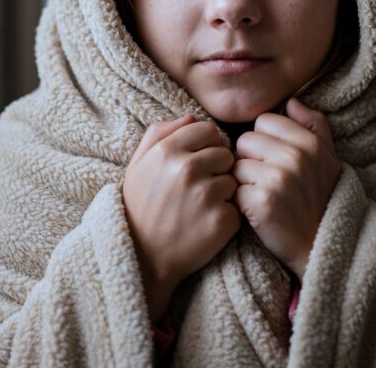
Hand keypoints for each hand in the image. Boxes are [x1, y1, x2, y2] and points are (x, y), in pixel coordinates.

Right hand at [122, 115, 239, 320]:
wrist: (142, 259)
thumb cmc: (140, 208)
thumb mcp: (137, 166)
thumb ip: (158, 133)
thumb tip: (190, 116)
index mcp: (166, 151)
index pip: (207, 129)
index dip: (205, 146)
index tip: (196, 164)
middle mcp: (187, 169)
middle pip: (225, 153)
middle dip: (216, 169)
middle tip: (198, 190)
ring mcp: (206, 196)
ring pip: (233, 179)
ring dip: (222, 193)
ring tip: (200, 208)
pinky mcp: (222, 220)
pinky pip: (238, 206)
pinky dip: (227, 216)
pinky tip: (206, 225)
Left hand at [233, 98, 340, 278]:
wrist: (320, 246)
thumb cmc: (321, 198)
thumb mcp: (328, 158)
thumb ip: (314, 124)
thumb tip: (291, 101)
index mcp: (310, 143)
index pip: (264, 120)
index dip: (264, 140)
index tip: (274, 159)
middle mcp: (295, 157)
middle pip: (245, 140)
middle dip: (250, 159)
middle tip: (266, 180)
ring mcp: (278, 180)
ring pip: (237, 164)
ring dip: (243, 181)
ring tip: (263, 195)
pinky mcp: (261, 203)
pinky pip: (234, 188)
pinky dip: (240, 201)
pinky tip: (257, 210)